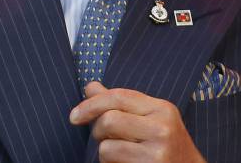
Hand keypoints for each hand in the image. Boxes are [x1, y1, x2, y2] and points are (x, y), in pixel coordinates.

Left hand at [70, 82, 205, 162]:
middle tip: (104, 139)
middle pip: (109, 120)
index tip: (75, 116)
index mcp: (162, 108)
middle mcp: (162, 127)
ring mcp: (157, 151)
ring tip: (120, 155)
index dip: (91, 104)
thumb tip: (91, 87)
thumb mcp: (150, 119)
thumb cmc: (165, 146)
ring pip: (106, 147)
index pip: (119, 96)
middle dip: (98, 131)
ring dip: (105, 153)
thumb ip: (120, 104)